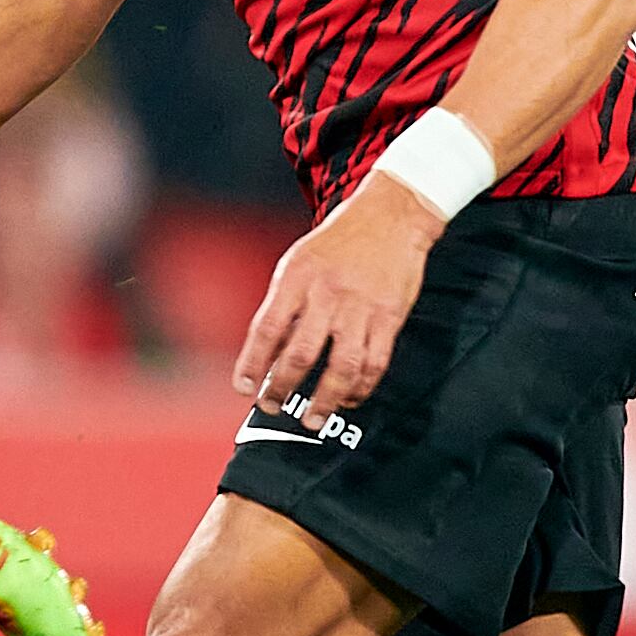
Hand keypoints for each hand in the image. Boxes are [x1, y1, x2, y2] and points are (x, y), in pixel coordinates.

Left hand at [233, 175, 443, 417]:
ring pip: (340, 368)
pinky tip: (348, 399)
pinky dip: (360, 388)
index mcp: (297, 277)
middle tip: (272, 406)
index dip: (252, 363)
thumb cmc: (338, 241)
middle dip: (281, 388)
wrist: (391, 215)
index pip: (267, 328)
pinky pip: (374, 363)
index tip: (243, 388)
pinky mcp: (390, 317)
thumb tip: (265, 350)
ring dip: (324, 401)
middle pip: (300, 354)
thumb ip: (283, 302)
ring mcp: (361, 308)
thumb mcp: (299, 261)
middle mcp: (327, 294)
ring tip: (312, 419)